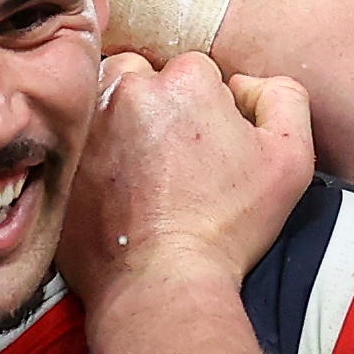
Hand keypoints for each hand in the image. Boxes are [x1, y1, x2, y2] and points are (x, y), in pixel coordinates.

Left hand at [61, 52, 315, 311]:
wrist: (163, 281)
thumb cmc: (229, 226)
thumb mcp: (290, 160)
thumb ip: (283, 98)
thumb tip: (243, 84)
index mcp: (185, 80)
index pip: (196, 71)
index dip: (208, 108)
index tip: (207, 148)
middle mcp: (129, 88)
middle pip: (144, 75)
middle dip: (158, 105)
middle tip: (172, 157)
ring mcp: (87, 121)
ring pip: (106, 99)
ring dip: (121, 121)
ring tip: (140, 168)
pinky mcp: (62, 154)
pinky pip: (77, 137)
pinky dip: (94, 152)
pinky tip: (114, 185)